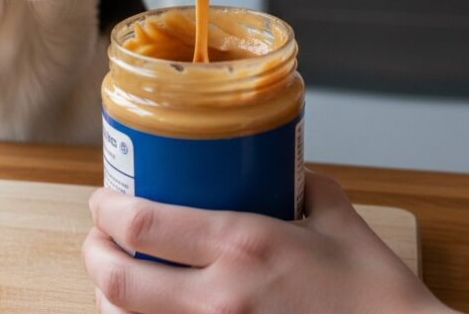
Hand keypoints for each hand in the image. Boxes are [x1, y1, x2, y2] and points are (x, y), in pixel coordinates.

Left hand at [83, 171, 452, 313]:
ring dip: (107, 296)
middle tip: (96, 234)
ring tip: (113, 272)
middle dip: (93, 252)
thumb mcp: (337, 217)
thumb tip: (279, 169)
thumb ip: (301, 184)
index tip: (102, 198)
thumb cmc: (375, 293)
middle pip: (118, 280)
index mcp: (244, 246)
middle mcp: (220, 299)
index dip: (107, 210)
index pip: (144, 225)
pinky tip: (141, 311)